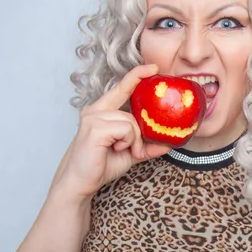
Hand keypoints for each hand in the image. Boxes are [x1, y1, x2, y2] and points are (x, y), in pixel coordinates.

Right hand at [52, 64, 170, 201]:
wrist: (81, 182)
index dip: (137, 75)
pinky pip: (126, 129)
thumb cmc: (100, 165)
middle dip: (139, 133)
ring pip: (131, 121)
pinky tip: (116, 150)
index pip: (122, 88)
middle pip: (132, 112)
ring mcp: (94, 117)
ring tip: (124, 151)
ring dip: (134, 140)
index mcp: (103, 111)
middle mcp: (96, 110)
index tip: (154, 68)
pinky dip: (128, 142)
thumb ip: (147, 145)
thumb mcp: (130, 152)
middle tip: (134, 150)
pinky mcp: (95, 127)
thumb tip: (171, 142)